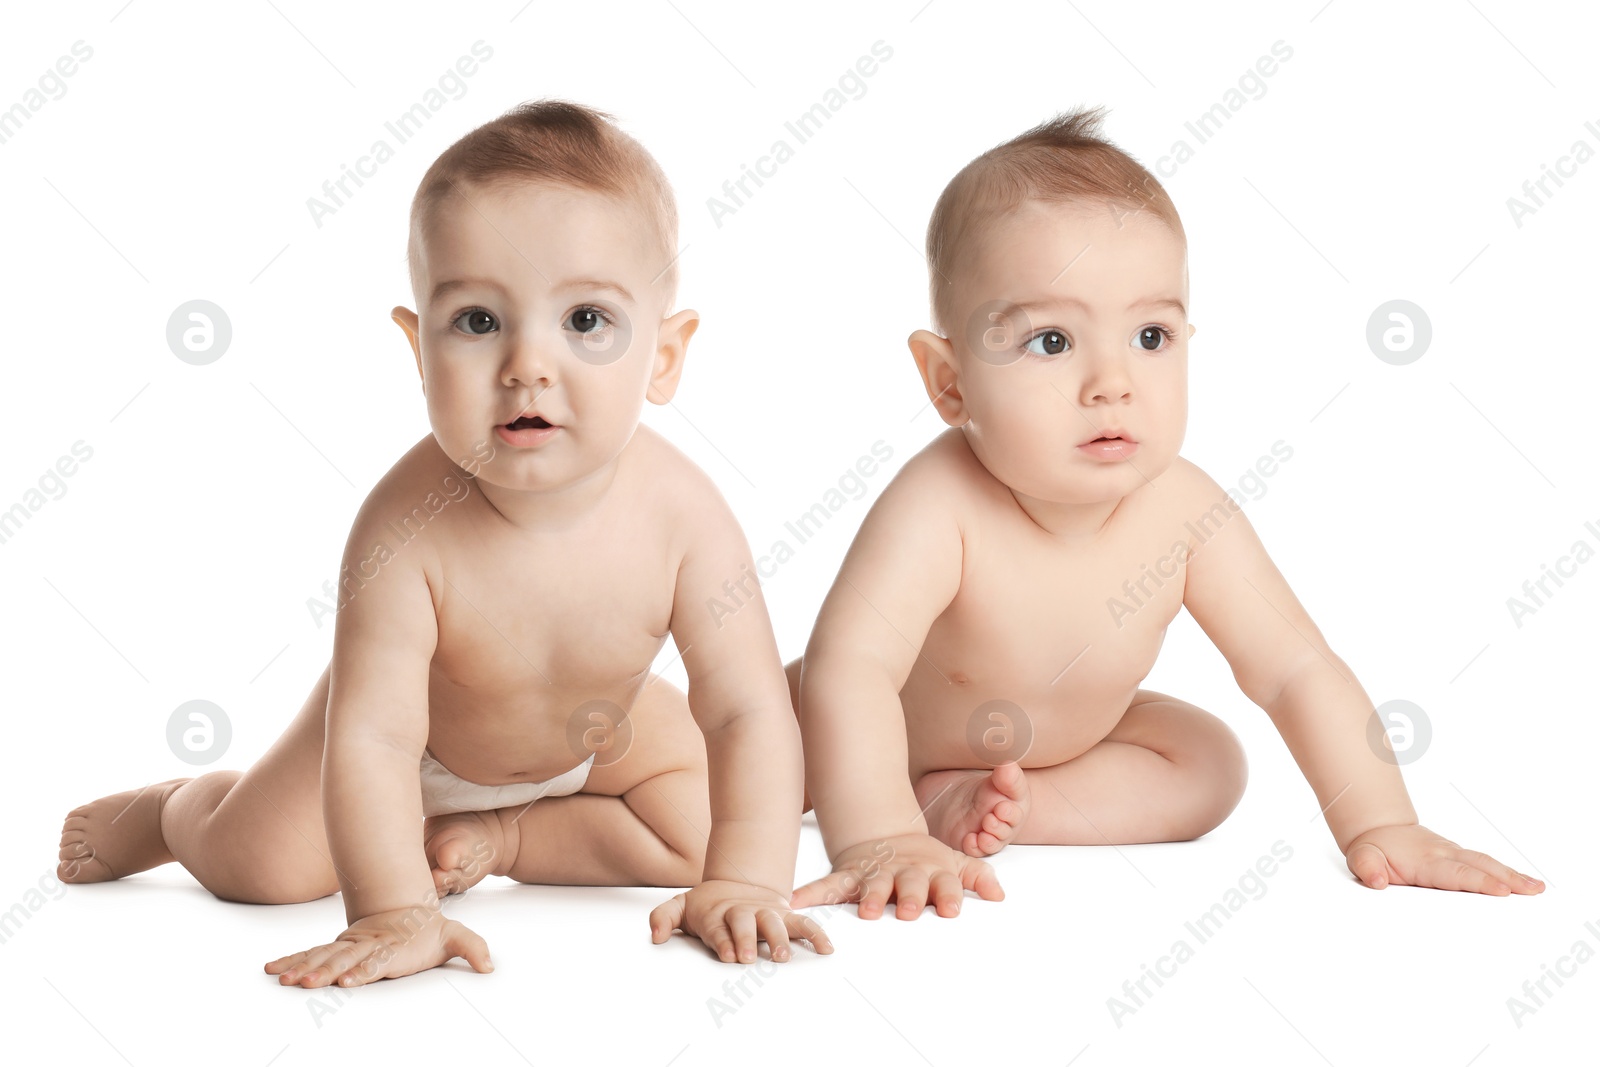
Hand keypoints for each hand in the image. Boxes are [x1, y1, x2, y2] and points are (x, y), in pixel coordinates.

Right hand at [264, 904, 492, 987]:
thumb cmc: (428, 931)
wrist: (406, 910)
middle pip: (345, 960)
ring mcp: (349, 947)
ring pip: (323, 957)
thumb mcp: (454, 936)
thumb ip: (472, 948)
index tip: (352, 980)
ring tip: (284, 979)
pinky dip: (292, 961)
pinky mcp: (337, 949)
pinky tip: (273, 970)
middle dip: (327, 972)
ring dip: (303, 969)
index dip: (366, 969)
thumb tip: (489, 965)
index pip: (378, 959)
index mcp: (392, 945)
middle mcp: (366, 946)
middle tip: (309, 984)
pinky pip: (311, 955)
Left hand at [650, 879, 833, 962]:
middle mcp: (743, 912)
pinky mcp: (785, 916)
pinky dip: (816, 934)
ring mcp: (766, 913)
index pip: (719, 928)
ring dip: (779, 938)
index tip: (728, 955)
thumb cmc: (707, 906)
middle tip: (748, 959)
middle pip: (746, 924)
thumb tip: (655, 936)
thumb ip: (663, 918)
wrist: (737, 884)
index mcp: (717, 913)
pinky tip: (826, 949)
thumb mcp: (680, 906)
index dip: (723, 941)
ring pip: (775, 922)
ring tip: (782, 957)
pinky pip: (803, 923)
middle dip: (747, 940)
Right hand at [790, 833, 1003, 919]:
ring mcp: (875, 873)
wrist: (885, 836)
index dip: (948, 896)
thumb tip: (999, 895)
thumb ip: (977, 877)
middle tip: (909, 912)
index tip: (951, 910)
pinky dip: (812, 893)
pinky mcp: (849, 875)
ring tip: (867, 912)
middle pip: (908, 885)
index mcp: (931, 872)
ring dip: (870, 897)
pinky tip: (796, 902)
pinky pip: (828, 885)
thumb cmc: (924, 861)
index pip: (944, 884)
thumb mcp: (954, 863)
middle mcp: (903, 872)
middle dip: (909, 898)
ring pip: (872, 885)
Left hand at [1345, 823, 1545, 895]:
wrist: (1380, 829)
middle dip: (1506, 878)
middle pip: (1479, 866)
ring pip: (1486, 863)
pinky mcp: (1460, 856)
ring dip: (1513, 875)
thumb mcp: (1362, 857)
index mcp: (1425, 860)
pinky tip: (1527, 884)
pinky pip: (1486, 864)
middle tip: (1532, 891)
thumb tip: (1376, 880)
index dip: (1478, 882)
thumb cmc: (1374, 849)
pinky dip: (1507, 873)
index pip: (1455, 873)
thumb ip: (1367, 868)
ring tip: (1538, 888)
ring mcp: (1455, 853)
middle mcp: (1445, 854)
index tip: (1501, 891)